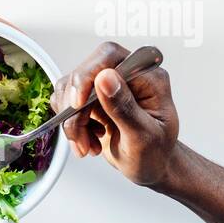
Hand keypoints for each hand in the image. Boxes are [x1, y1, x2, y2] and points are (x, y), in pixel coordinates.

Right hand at [52, 41, 179, 185]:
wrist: (151, 166)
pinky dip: (72, 125)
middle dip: (76, 108)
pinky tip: (88, 140)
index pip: (110, 56)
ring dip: (72, 121)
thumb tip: (105, 78)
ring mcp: (109, 85)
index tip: (78, 104)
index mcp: (147, 77)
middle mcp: (127, 75)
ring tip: (87, 144)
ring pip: (71, 89)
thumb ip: (124, 107)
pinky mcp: (94, 97)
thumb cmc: (155, 153)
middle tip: (80, 137)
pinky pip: (68, 102)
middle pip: (85, 72)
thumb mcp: (144, 137)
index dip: (88, 75)